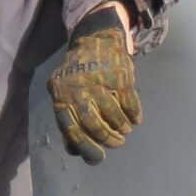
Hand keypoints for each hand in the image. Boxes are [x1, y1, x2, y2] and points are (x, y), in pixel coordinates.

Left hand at [48, 6, 140, 164]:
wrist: (96, 38)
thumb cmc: (79, 74)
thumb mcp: (65, 93)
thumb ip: (68, 120)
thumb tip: (75, 152)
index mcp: (61, 95)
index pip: (71, 130)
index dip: (86, 147)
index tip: (99, 157)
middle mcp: (78, 88)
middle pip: (93, 124)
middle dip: (108, 139)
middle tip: (117, 143)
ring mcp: (100, 80)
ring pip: (113, 115)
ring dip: (121, 128)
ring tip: (125, 131)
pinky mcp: (120, 74)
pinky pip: (129, 102)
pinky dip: (134, 115)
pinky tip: (135, 120)